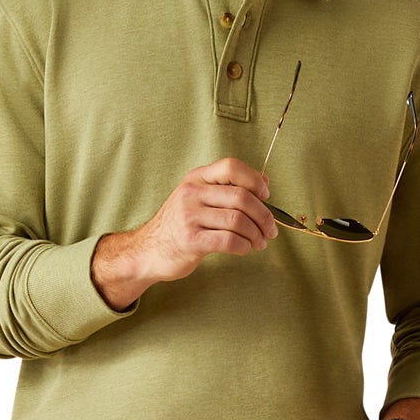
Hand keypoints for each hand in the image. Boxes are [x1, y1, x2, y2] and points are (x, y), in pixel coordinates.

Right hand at [93, 158, 278, 306]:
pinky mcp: (191, 240)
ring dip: (256, 234)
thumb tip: (265, 182)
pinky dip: (244, 246)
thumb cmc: (179, 227)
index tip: (266, 196)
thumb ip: (228, 190)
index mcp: (196, 179)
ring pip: (238, 220)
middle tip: (271, 230)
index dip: (254, 180)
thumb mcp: (199, 200)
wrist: (148, 251)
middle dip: (263, 215)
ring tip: (260, 242)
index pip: (231, 167)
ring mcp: (189, 216)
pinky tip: (245, 249)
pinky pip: (228, 240)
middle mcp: (191, 193)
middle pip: (241, 196)